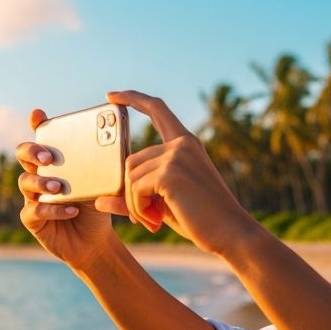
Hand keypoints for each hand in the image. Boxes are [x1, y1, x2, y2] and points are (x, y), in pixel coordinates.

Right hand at [16, 108, 119, 269]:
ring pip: (25, 182)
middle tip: (49, 157)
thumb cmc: (97, 206)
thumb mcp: (103, 183)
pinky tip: (71, 211)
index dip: (37, 124)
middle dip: (32, 151)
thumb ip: (105, 166)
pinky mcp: (32, 218)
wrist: (94, 240)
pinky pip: (35, 210)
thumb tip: (119, 146)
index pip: (42, 137)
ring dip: (42, 182)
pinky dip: (53, 210)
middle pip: (23, 154)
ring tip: (59, 187)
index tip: (38, 115)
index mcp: (54, 162)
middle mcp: (38, 175)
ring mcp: (32, 196)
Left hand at [97, 90, 255, 254]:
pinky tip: (155, 222)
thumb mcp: (165, 204)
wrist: (231, 233)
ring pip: (130, 176)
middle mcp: (182, 144)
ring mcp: (176, 156)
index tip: (111, 96)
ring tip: (152, 222)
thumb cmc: (202, 219)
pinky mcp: (170, 172)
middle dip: (131, 192)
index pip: (157, 109)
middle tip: (146, 218)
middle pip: (131, 159)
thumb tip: (99, 201)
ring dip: (134, 204)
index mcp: (186, 144)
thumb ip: (135, 197)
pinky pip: (135, 188)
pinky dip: (138, 208)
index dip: (132, 99)